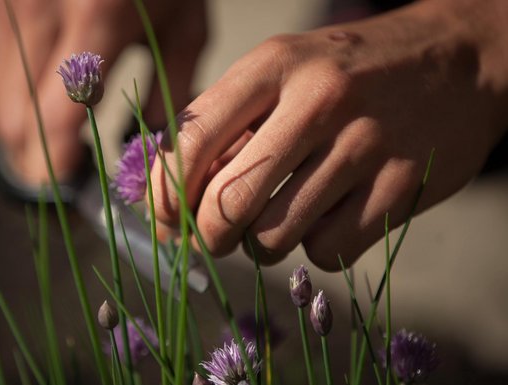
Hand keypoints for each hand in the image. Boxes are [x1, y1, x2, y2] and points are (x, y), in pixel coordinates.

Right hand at [0, 0, 205, 183]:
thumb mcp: (184, 23)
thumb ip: (172, 91)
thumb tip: (156, 153)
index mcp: (95, 18)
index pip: (58, 117)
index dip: (57, 167)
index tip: (69, 196)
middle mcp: (37, 12)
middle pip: (15, 121)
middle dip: (36, 164)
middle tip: (66, 181)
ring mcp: (6, 7)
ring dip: (20, 139)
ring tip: (55, 148)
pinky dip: (6, 104)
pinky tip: (35, 106)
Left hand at [152, 0, 507, 269]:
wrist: (454, 60)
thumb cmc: (345, 75)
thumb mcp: (281, 74)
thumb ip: (225, 128)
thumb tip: (167, 200)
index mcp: (273, 65)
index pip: (193, 140)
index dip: (166, 194)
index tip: (165, 219)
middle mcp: (318, 101)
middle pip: (229, 203)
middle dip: (209, 236)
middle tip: (215, 236)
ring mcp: (365, 144)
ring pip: (275, 237)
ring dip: (263, 243)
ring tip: (279, 218)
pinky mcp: (402, 186)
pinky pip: (328, 251)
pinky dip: (316, 247)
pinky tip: (328, 217)